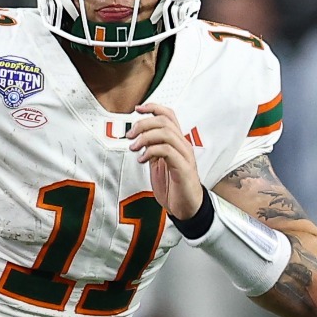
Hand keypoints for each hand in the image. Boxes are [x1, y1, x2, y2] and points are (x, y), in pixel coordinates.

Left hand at [129, 102, 204, 219]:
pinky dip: (150, 152)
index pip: (168, 115)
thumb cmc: (174, 187)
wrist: (186, 208)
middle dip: (143, 124)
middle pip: (164, 121)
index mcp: (177, 142)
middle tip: (130, 135)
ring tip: (134, 148)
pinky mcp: (183, 168)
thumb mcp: (158, 164)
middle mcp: (183, 145)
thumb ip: (152, 149)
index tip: (137, 109)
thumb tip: (138, 137)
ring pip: (165, 133)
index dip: (153, 108)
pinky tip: (142, 160)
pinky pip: (166, 151)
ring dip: (145, 137)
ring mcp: (184, 156)